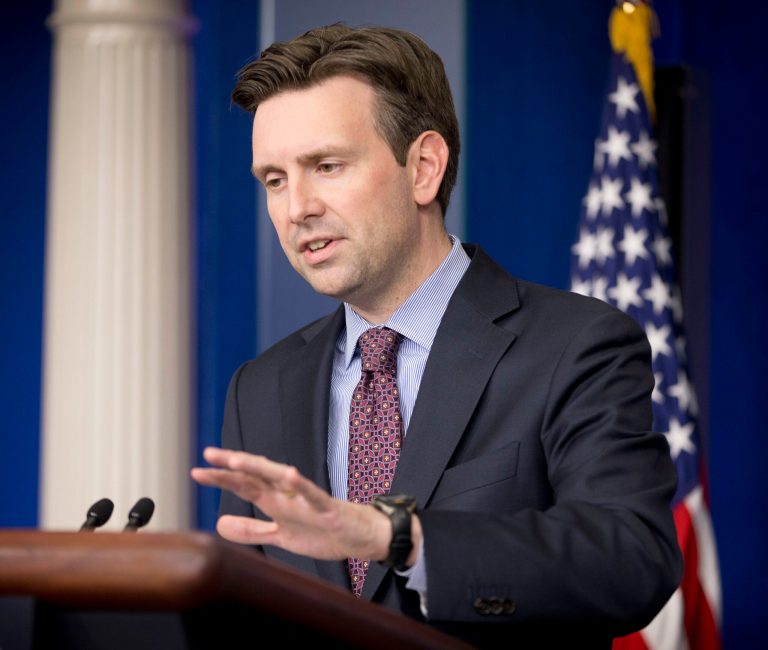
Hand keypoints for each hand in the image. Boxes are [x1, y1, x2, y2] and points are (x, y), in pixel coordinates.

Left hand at [191, 447, 397, 561]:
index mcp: (274, 500)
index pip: (244, 484)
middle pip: (255, 475)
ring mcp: (304, 499)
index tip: (196, 471)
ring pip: (278, 478)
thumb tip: (219, 523)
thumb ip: (251, 529)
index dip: (221, 478)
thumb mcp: (279, 535)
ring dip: (258, 468)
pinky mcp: (324, 507)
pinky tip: (289, 474)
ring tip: (236, 460)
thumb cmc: (320, 531)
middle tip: (208, 455)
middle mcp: (286, 494)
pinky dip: (300, 485)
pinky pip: (311, 494)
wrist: (356, 537)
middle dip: (232, 466)